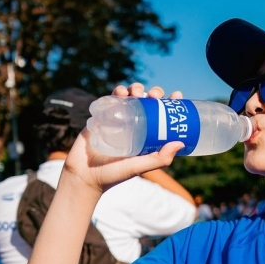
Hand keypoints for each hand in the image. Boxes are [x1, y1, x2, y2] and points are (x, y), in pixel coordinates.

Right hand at [63, 83, 184, 193]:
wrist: (84, 175)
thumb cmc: (113, 175)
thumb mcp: (139, 167)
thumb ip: (159, 159)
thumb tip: (180, 144)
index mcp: (148, 136)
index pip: (163, 116)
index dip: (170, 104)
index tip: (177, 95)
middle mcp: (136, 126)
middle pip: (148, 102)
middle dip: (154, 93)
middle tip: (154, 96)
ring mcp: (119, 119)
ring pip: (131, 97)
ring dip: (136, 88)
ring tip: (137, 92)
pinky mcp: (103, 116)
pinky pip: (112, 98)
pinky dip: (118, 91)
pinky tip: (121, 91)